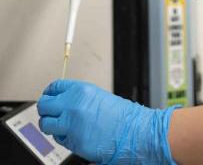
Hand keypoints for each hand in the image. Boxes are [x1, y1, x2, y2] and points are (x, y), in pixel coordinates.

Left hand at [37, 80, 179, 164]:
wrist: (132, 130)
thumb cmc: (119, 115)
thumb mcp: (97, 96)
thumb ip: (77, 97)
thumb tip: (60, 101)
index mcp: (81, 89)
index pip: (54, 87)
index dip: (49, 94)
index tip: (48, 98)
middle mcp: (73, 104)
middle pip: (44, 105)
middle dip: (45, 111)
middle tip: (51, 115)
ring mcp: (72, 123)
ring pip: (45, 124)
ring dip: (51, 126)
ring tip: (61, 127)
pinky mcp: (73, 141)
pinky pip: (58, 139)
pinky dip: (62, 138)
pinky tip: (74, 135)